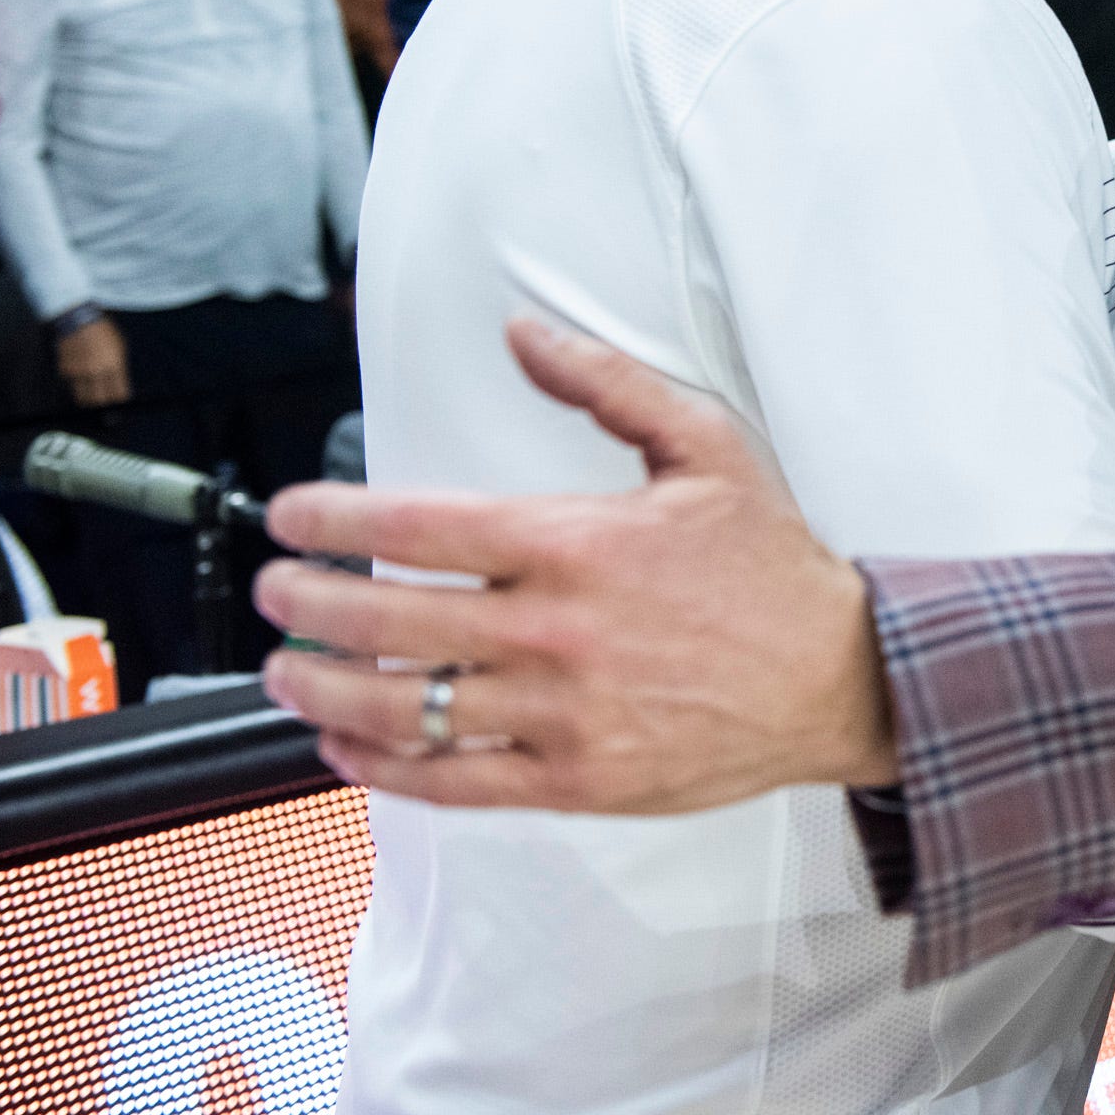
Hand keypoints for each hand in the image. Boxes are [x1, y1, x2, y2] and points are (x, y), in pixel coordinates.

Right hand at [56, 315, 128, 406]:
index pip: (118, 393)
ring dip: (89, 400)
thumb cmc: (103, 331)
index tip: (119, 405)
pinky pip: (71, 385)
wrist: (77, 320)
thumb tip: (119, 384)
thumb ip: (118, 367)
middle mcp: (96, 371)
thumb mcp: (119, 346)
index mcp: (114, 365)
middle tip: (105, 409)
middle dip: (104, 406)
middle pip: (100, 400)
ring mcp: (79, 372)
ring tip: (92, 398)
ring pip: (83, 398)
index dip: (119, 401)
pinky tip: (79, 379)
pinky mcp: (65, 370)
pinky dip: (76, 385)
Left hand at [256, 318, 899, 812]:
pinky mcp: (574, 778)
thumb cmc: (770, 567)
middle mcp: (556, 630)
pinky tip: (346, 746)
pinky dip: (382, 766)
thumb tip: (526, 333)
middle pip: (386, 620)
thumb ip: (607, 384)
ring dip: (322, 689)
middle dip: (305, 603)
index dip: (332, 520)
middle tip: (275, 590)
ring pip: (403, 706)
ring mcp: (561, 711)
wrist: (839, 676)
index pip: (416, 528)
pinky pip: (451, 780)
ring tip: (286, 669)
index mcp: (577, 541)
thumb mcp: (706, 444)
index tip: (290, 517)